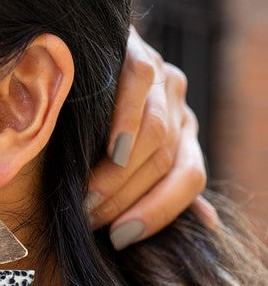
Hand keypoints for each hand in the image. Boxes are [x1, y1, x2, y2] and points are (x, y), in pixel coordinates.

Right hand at [85, 26, 218, 249]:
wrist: (78, 54)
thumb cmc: (94, 122)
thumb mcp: (130, 159)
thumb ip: (165, 186)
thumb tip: (208, 223)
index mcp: (184, 138)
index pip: (189, 179)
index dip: (159, 212)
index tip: (121, 238)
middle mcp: (179, 109)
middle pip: (164, 160)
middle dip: (125, 198)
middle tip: (89, 219)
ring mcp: (161, 78)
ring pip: (156, 131)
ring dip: (120, 173)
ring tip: (87, 196)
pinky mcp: (137, 47)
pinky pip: (139, 82)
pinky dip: (126, 119)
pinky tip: (110, 147)